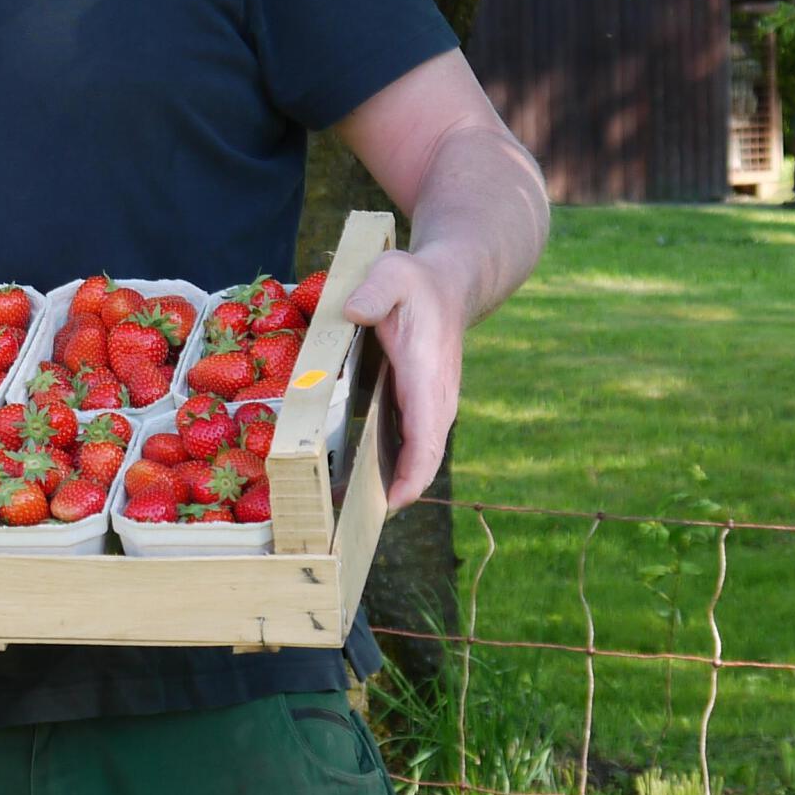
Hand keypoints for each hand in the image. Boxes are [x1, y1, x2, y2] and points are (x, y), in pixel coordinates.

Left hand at [339, 249, 465, 511]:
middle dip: (397, 492)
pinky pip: (409, 445)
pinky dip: (391, 467)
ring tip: (347, 510)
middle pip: (423, 459)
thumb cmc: (415, 282)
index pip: (427, 436)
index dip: (413, 472)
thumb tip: (356, 312)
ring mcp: (431, 407)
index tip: (395, 501)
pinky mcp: (420, 407)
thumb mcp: (393, 273)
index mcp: (427, 376)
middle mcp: (436, 401)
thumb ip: (375, 290)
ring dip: (391, 485)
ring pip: (417, 456)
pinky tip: (357, 481)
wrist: (448, 285)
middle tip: (354, 521)